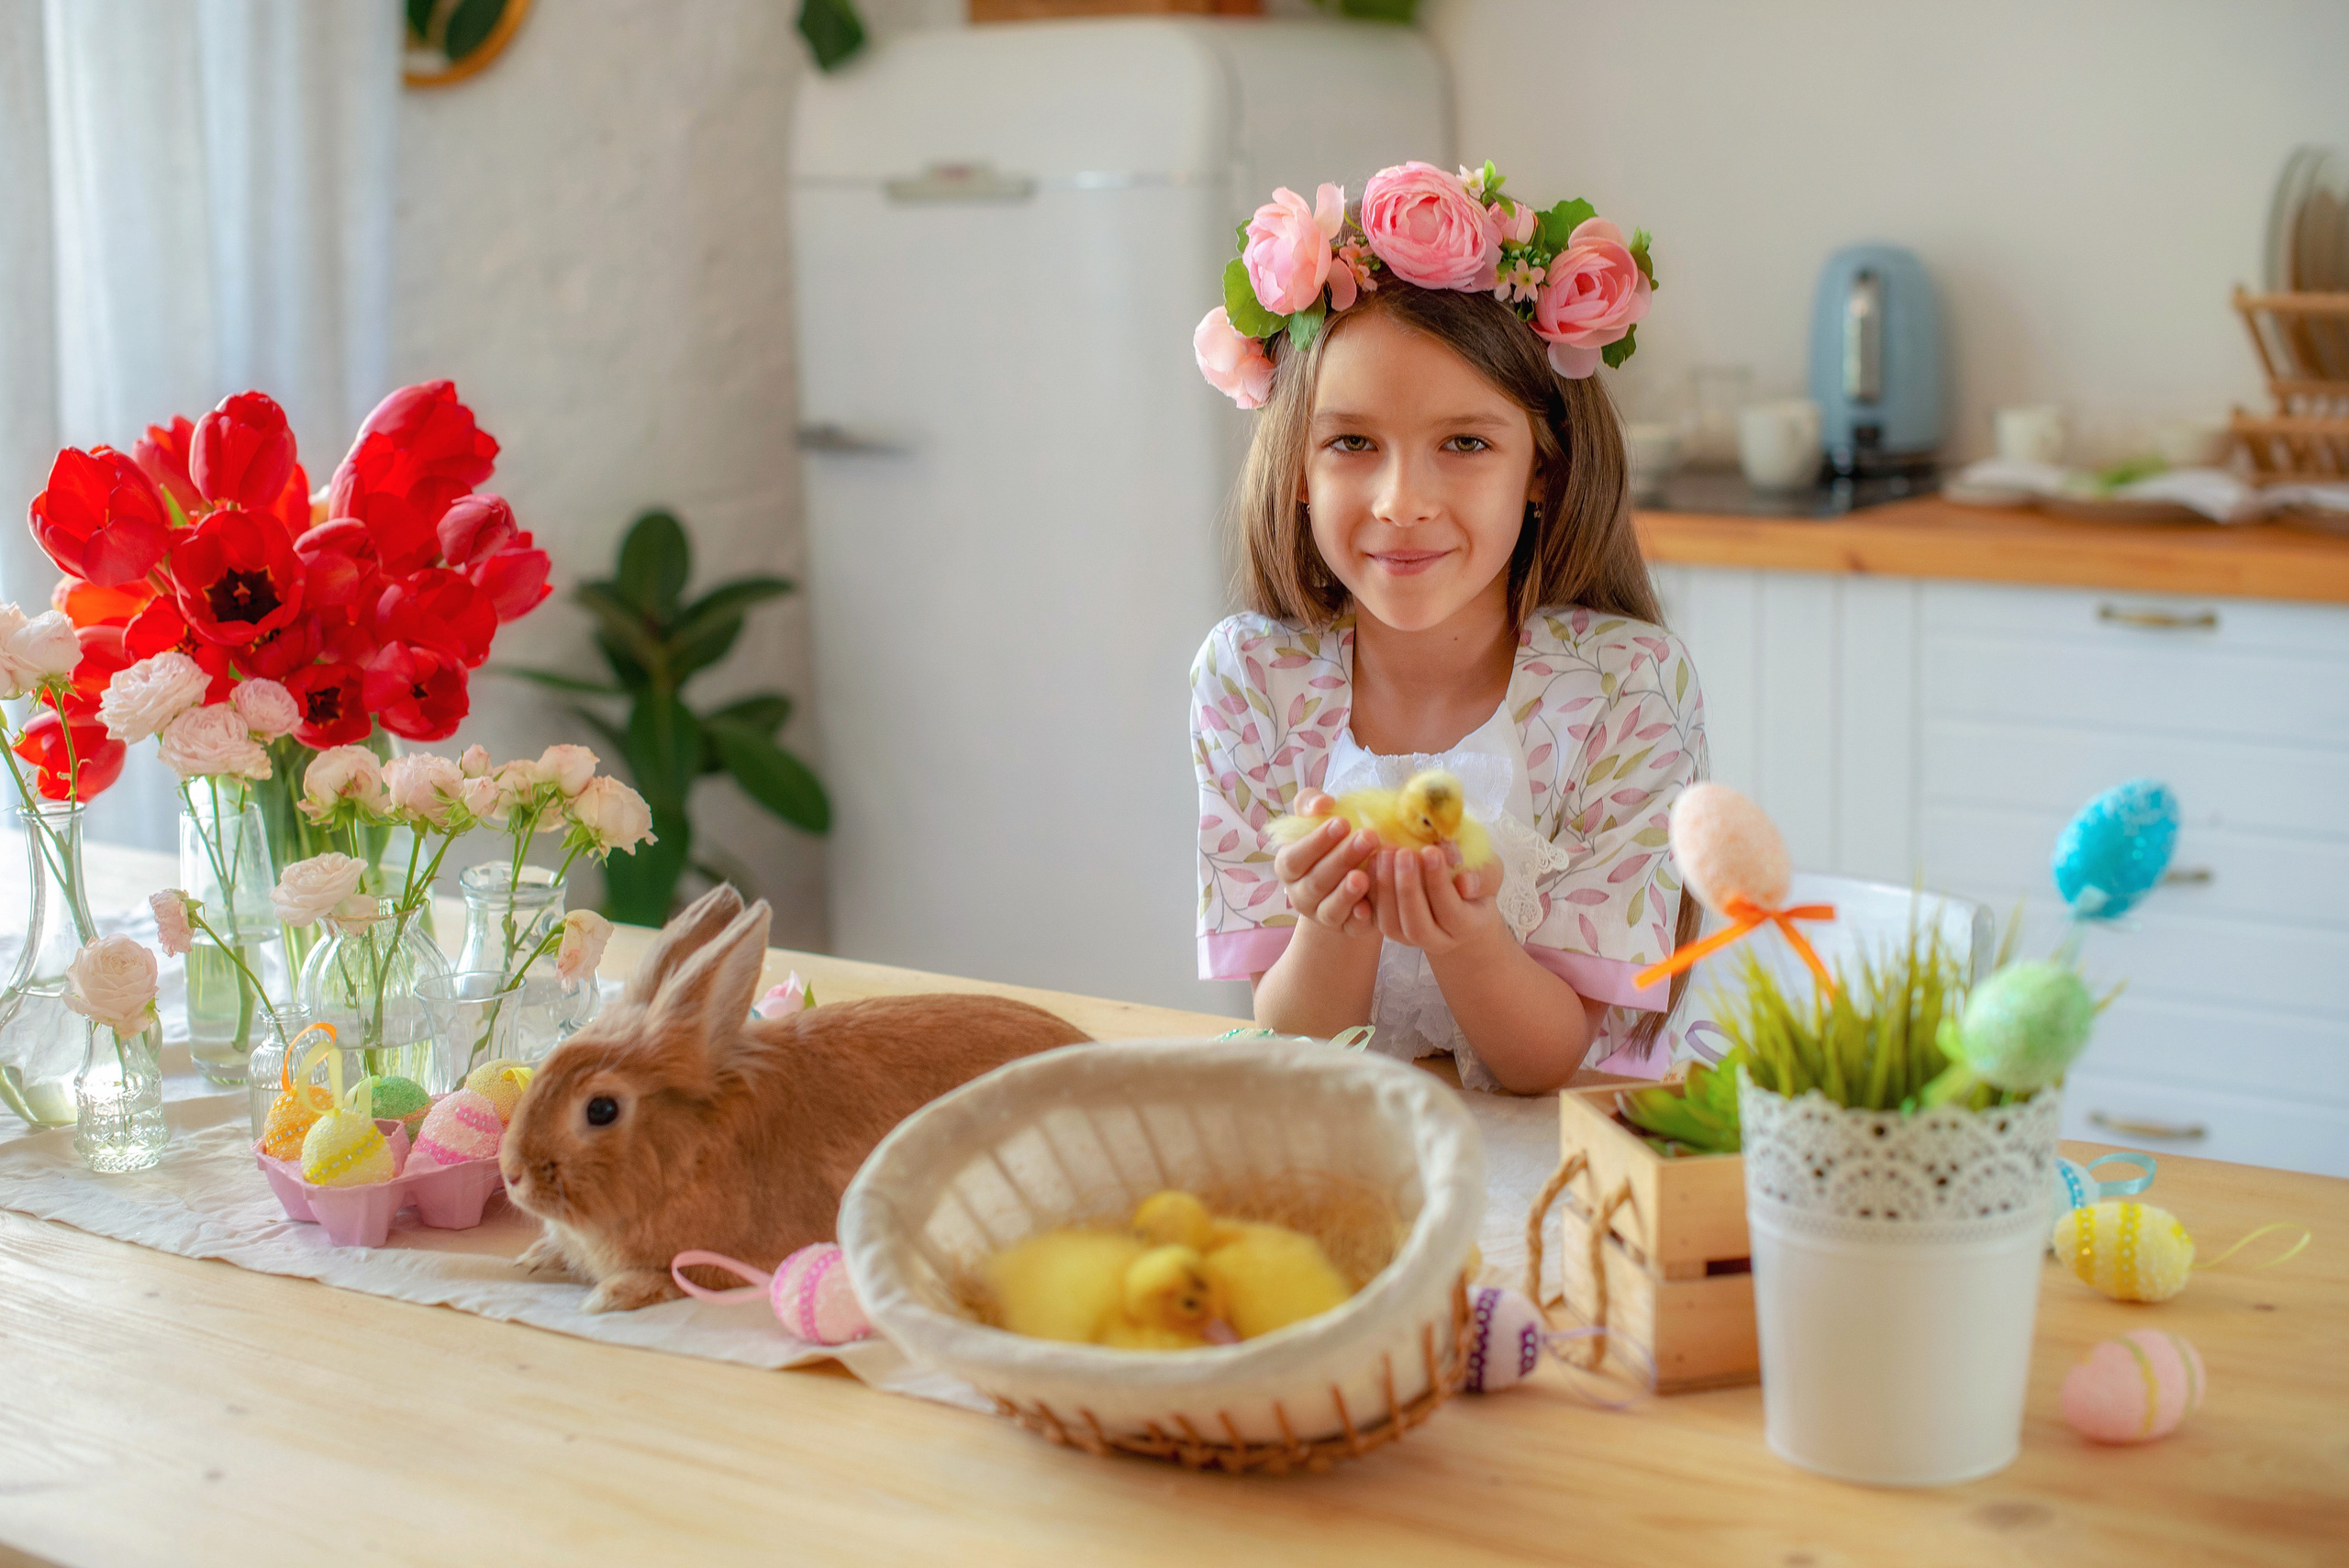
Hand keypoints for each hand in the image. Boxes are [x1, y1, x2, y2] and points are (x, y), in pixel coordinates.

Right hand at [1269, 792, 1379, 939]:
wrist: (1355, 874)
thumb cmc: (1334, 840)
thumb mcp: (1321, 818)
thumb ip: (1313, 804)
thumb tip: (1323, 804)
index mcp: (1289, 866)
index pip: (1294, 857)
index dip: (1316, 842)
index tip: (1343, 822)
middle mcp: (1301, 894)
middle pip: (1316, 881)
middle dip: (1341, 859)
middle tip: (1368, 837)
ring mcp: (1322, 915)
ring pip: (1330, 909)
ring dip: (1346, 893)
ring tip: (1363, 876)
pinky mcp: (1347, 929)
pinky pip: (1350, 928)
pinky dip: (1358, 920)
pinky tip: (1368, 908)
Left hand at [1370, 843, 1503, 957]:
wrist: (1457, 897)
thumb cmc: (1474, 878)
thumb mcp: (1488, 871)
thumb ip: (1482, 876)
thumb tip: (1464, 882)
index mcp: (1468, 927)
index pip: (1451, 911)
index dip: (1439, 882)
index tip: (1431, 851)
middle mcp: (1439, 941)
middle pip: (1418, 925)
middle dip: (1408, 888)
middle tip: (1403, 853)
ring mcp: (1411, 940)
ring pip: (1392, 925)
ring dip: (1385, 889)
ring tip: (1386, 853)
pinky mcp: (1391, 930)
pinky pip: (1375, 917)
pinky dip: (1372, 891)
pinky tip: (1372, 861)